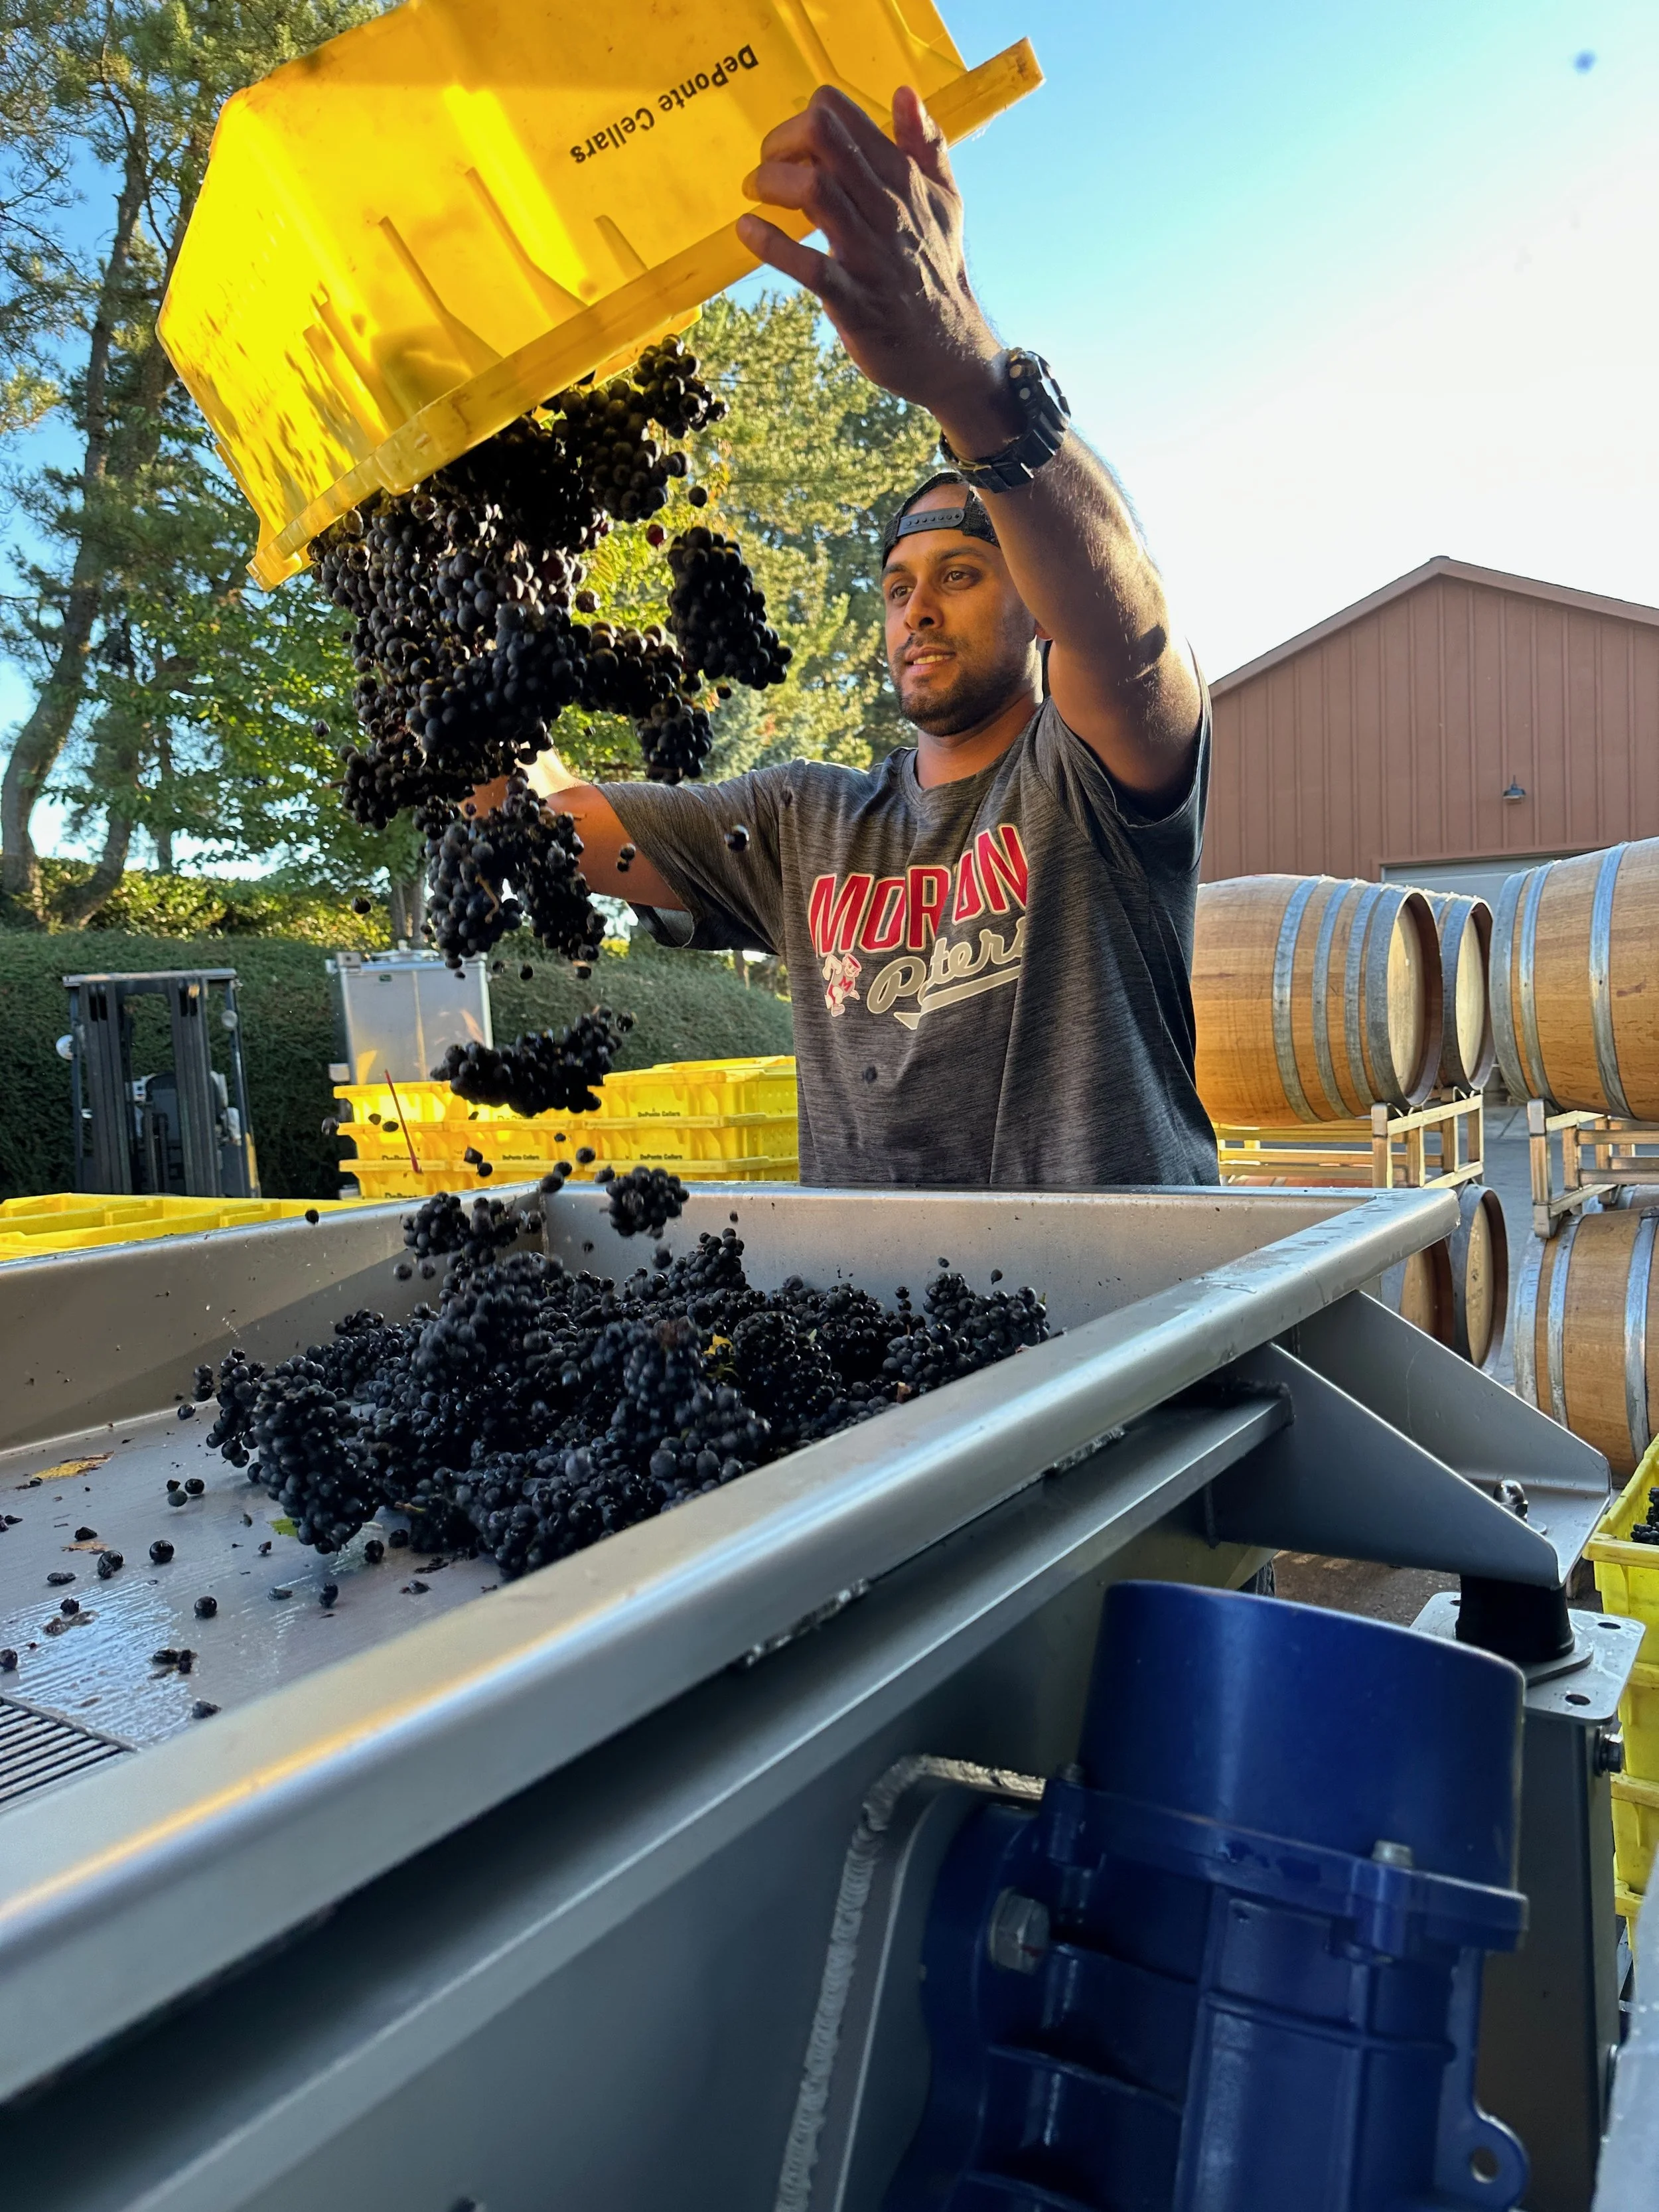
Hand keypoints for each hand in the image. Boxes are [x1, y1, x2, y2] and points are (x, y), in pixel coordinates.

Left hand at [736, 85, 1017, 449]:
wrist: (950, 351)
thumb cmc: (938, 270)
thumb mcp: (946, 200)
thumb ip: (927, 145)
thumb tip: (905, 93)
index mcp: (903, 178)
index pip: (843, 116)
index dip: (805, 119)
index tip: (795, 147)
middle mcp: (886, 208)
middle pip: (823, 139)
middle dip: (780, 142)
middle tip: (767, 166)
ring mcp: (868, 254)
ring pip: (813, 191)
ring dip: (771, 184)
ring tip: (755, 193)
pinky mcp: (852, 300)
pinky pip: (806, 265)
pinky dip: (769, 244)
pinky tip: (747, 230)